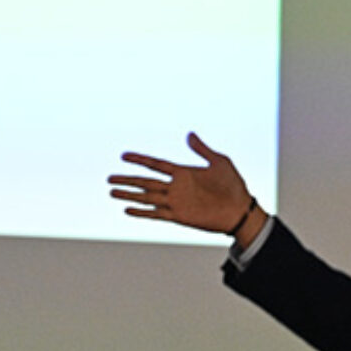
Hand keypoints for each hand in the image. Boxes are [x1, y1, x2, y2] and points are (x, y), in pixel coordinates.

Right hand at [108, 132, 256, 236]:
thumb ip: (202, 149)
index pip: (156, 165)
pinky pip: (157, 214)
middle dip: (128, 179)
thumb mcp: (219, 162)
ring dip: (130, 195)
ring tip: (112, 192)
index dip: (140, 160)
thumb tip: (189, 134)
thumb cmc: (234, 186)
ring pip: (147, 197)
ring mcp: (177, 202)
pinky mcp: (180, 216)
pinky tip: (127, 209)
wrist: (241, 211)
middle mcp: (177, 187)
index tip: (123, 156)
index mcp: (184, 173)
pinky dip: (142, 212)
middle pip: (146, 182)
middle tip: (109, 178)